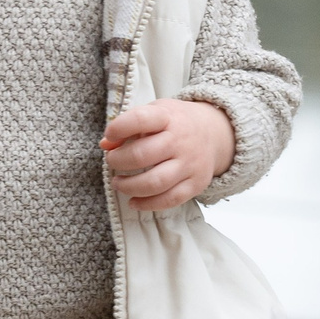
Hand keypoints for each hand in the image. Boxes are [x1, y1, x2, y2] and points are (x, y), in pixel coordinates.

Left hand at [100, 99, 234, 212]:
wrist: (215, 132)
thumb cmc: (175, 123)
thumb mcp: (154, 114)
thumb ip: (128, 126)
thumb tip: (105, 144)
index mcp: (167, 117)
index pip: (141, 119)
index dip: (119, 128)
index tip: (109, 135)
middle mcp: (180, 140)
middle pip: (142, 155)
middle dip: (118, 161)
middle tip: (112, 161)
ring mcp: (190, 163)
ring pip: (155, 182)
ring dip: (129, 186)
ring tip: (119, 183)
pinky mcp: (195, 184)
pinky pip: (169, 200)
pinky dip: (147, 204)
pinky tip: (133, 201)